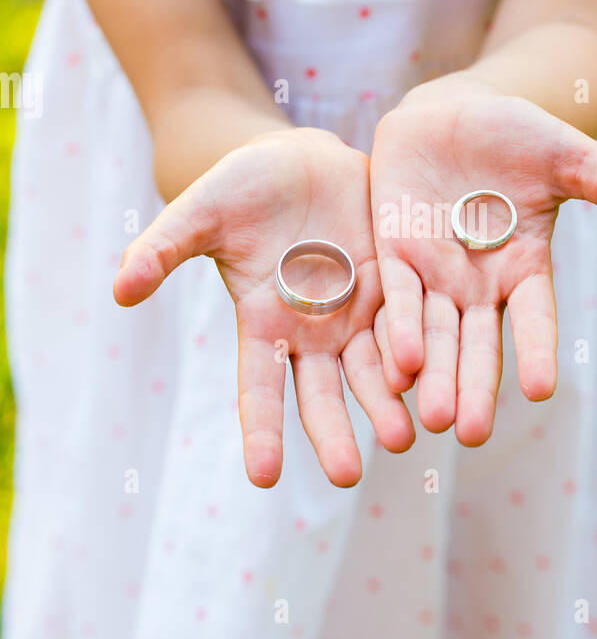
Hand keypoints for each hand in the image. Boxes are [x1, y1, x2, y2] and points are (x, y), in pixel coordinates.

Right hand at [114, 128, 414, 487]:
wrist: (304, 160)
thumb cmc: (242, 187)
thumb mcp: (200, 211)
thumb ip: (164, 249)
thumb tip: (117, 291)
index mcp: (263, 325)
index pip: (260, 389)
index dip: (261, 431)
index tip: (262, 477)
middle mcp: (313, 333)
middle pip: (324, 395)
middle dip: (334, 433)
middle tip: (346, 475)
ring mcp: (358, 313)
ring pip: (374, 370)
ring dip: (387, 405)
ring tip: (403, 437)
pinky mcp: (395, 286)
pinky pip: (411, 323)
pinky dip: (421, 352)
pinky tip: (437, 378)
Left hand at [370, 77, 596, 443]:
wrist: (451, 111)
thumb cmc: (517, 135)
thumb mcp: (568, 155)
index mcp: (525, 268)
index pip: (535, 318)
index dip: (537, 351)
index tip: (541, 390)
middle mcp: (479, 283)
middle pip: (477, 344)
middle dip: (473, 387)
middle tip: (470, 434)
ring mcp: (434, 273)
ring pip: (434, 334)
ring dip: (432, 375)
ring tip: (430, 419)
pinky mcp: (394, 254)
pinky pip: (394, 297)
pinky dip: (397, 328)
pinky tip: (398, 365)